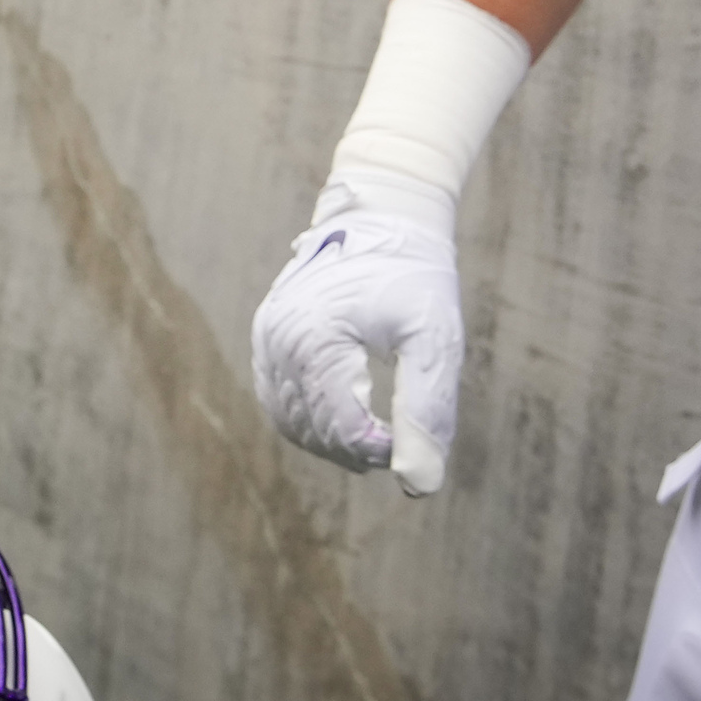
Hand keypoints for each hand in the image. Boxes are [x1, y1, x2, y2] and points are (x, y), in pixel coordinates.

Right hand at [249, 175, 466, 495]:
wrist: (383, 215)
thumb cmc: (415, 275)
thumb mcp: (434, 342)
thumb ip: (425, 412)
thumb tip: (419, 485)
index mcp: (316, 338)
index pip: (339, 427)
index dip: (380, 450)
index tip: (415, 441)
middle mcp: (279, 338)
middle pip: (311, 428)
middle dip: (356, 449)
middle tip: (400, 443)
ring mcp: (266, 336)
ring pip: (288, 418)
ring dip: (330, 439)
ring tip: (377, 437)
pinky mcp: (266, 335)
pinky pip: (277, 396)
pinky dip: (308, 418)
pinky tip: (347, 417)